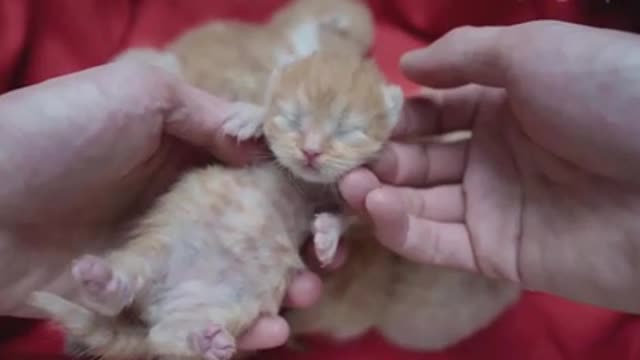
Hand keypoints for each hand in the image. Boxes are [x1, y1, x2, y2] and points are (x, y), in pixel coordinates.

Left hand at [0, 62, 320, 349]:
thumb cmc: (56, 134)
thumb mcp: (139, 93)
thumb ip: (208, 113)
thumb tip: (266, 146)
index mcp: (190, 165)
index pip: (261, 189)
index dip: (302, 208)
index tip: (331, 226)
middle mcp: (182, 215)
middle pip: (253, 246)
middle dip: (292, 266)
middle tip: (312, 282)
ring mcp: (158, 264)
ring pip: (224, 293)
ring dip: (262, 311)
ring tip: (282, 322)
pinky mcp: (128, 306)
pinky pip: (178, 328)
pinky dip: (210, 340)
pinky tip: (231, 342)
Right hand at [339, 20, 639, 312]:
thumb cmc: (605, 99)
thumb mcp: (533, 53)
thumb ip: (463, 55)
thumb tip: (407, 67)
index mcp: (505, 105)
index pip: (436, 111)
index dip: (400, 115)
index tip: (364, 119)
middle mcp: (496, 156)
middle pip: (422, 159)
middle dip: (382, 157)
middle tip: (347, 159)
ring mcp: (497, 207)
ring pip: (422, 204)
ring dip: (381, 195)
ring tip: (353, 187)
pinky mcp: (501, 254)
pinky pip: (441, 244)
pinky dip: (404, 231)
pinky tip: (379, 211)